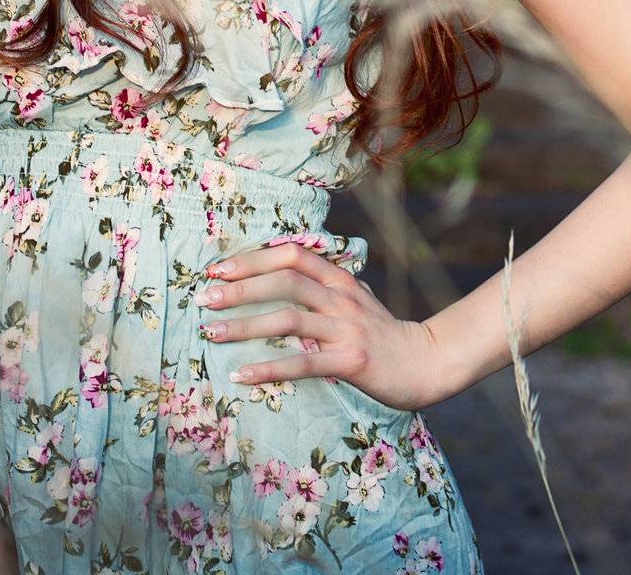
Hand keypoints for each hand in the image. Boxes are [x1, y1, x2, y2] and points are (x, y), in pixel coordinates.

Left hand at [196, 241, 439, 410]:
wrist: (426, 362)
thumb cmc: (384, 333)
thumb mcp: (356, 300)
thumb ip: (325, 289)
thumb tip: (287, 280)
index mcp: (339, 280)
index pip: (293, 255)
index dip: (254, 259)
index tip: (218, 269)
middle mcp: (341, 297)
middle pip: (285, 281)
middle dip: (240, 288)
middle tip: (204, 298)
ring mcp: (346, 328)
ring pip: (289, 318)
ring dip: (245, 325)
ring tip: (211, 333)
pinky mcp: (351, 360)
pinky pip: (303, 362)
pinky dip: (269, 368)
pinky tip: (241, 375)